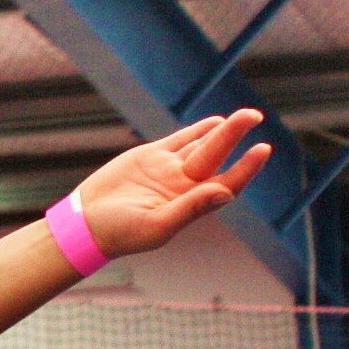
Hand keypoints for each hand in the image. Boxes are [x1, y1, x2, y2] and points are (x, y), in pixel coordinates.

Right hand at [76, 109, 273, 257]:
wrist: (84, 224)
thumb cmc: (120, 233)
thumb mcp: (157, 225)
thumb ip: (191, 208)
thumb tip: (225, 193)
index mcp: (190, 205)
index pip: (227, 183)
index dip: (246, 168)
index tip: (263, 149)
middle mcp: (183, 186)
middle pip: (216, 157)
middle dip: (235, 136)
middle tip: (254, 115)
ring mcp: (167, 170)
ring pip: (201, 145)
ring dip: (222, 131)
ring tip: (245, 115)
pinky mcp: (150, 158)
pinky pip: (180, 140)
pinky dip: (198, 131)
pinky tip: (216, 122)